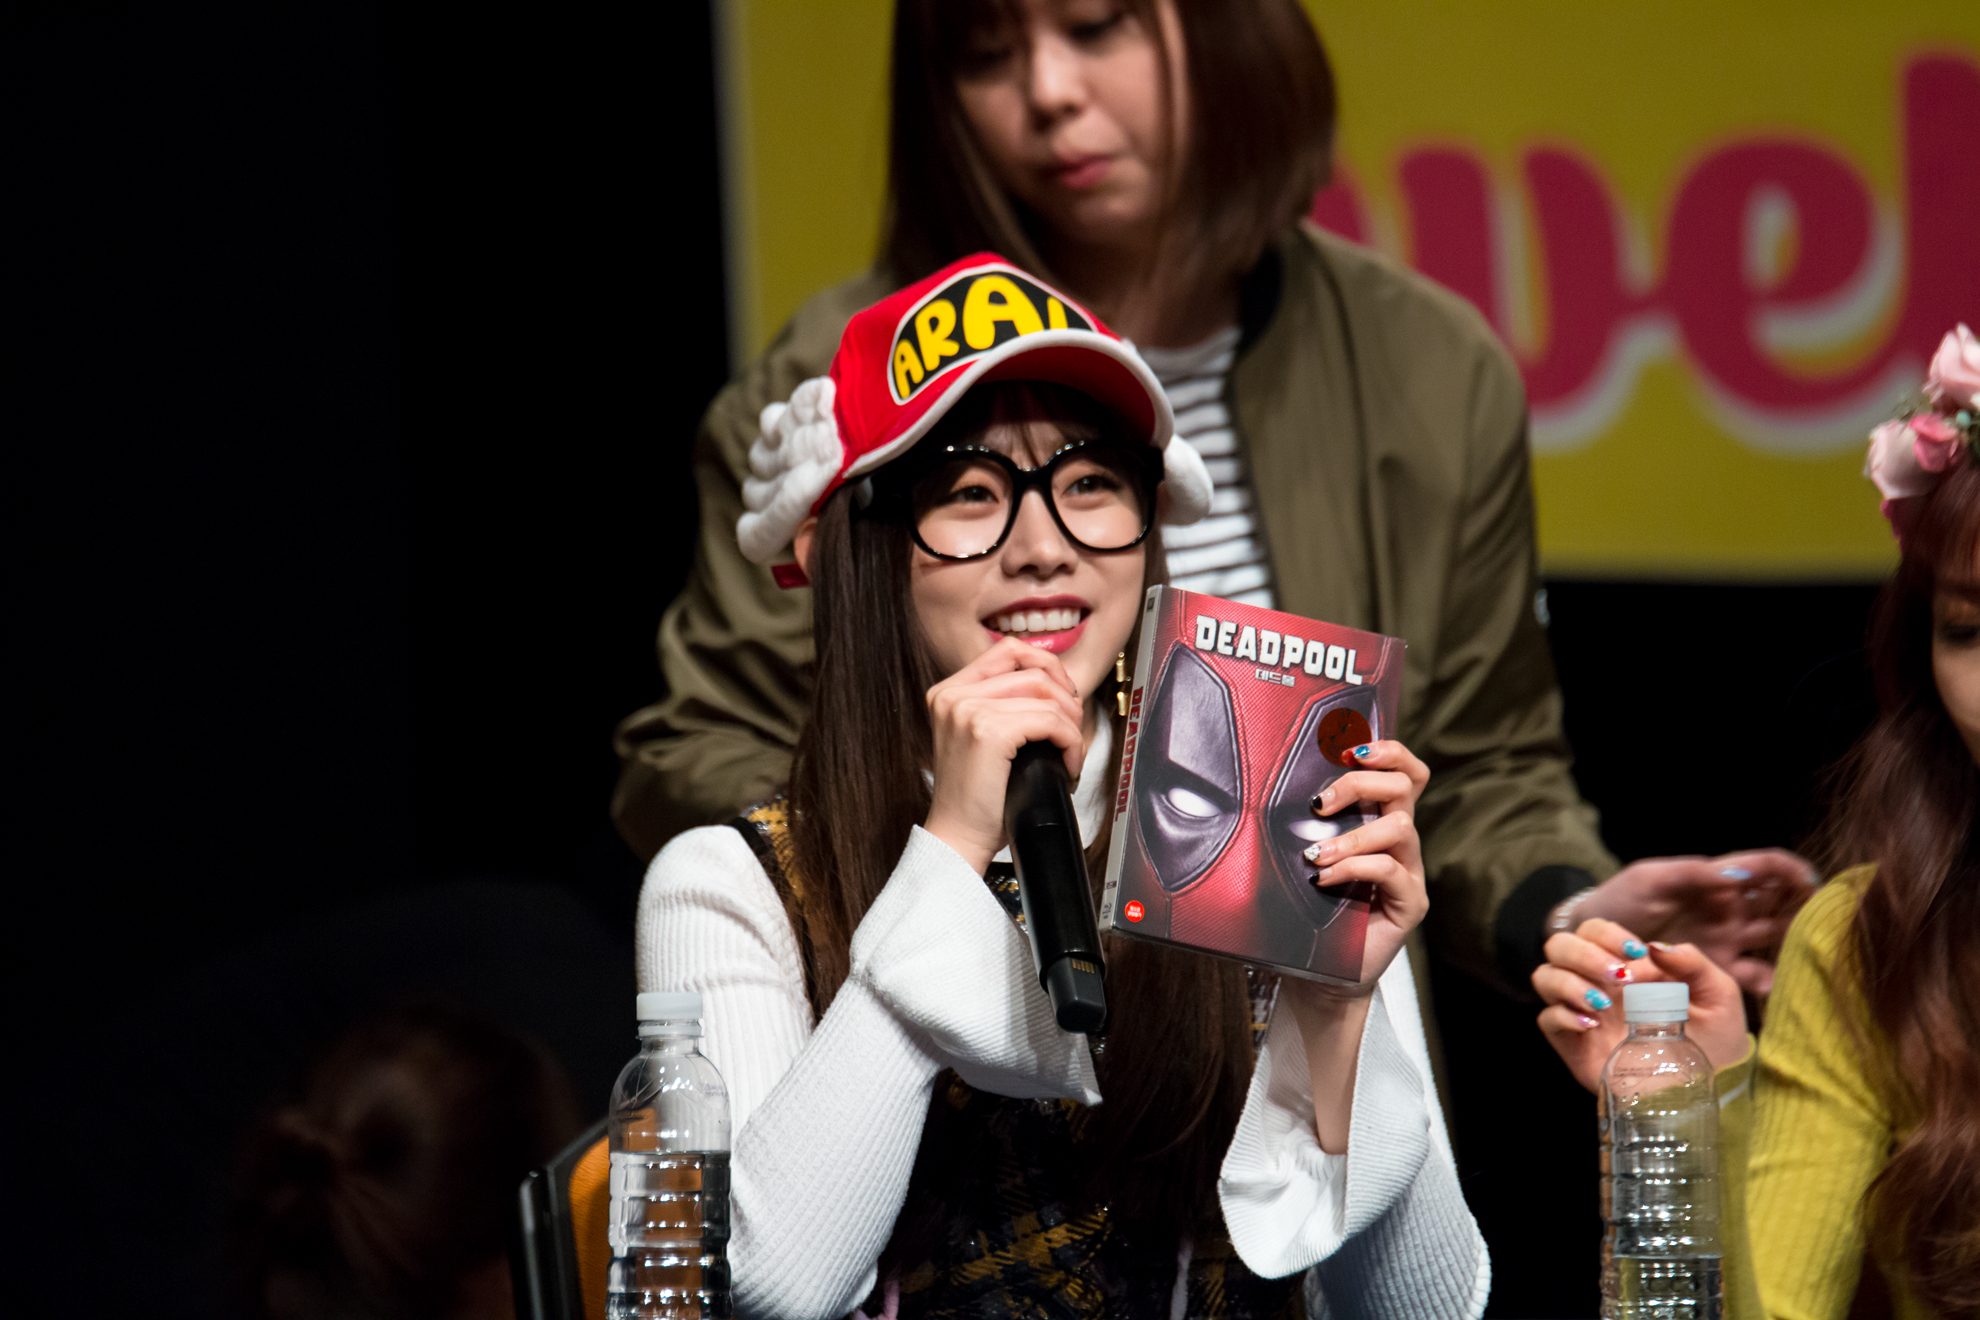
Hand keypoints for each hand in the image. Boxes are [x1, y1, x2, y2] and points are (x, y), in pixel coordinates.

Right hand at [923, 636, 1084, 873]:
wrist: (957, 837)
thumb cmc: (975, 799)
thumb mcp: (980, 739)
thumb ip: (1003, 707)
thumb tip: (1059, 690)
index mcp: (948, 692)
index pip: (1008, 651)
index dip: (1047, 666)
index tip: (1064, 695)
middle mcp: (953, 695)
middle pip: (1032, 670)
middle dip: (1066, 698)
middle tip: (1073, 730)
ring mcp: (968, 710)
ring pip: (1046, 695)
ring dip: (1071, 724)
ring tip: (1070, 751)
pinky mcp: (988, 732)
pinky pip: (1050, 721)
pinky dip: (1070, 742)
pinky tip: (1067, 763)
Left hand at [1294, 739, 1430, 996]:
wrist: (1317, 973)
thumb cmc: (1304, 910)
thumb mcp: (1297, 856)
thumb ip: (1299, 824)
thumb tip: (1254, 782)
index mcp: (1378, 820)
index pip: (1403, 771)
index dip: (1387, 751)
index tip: (1347, 750)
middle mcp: (1399, 841)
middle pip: (1405, 785)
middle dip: (1360, 783)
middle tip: (1321, 803)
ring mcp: (1408, 871)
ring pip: (1400, 827)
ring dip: (1352, 835)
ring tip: (1315, 855)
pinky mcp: (1410, 903)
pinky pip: (1390, 870)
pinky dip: (1354, 868)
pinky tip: (1323, 880)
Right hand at [1532, 918, 1749, 1092]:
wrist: (1711, 1087)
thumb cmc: (1715, 1038)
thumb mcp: (1719, 995)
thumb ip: (1693, 963)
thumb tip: (1653, 947)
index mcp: (1626, 967)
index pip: (1593, 931)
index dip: (1605, 934)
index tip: (1634, 952)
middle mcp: (1597, 984)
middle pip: (1559, 946)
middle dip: (1583, 954)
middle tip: (1617, 977)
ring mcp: (1582, 1013)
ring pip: (1545, 977)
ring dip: (1569, 983)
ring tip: (1604, 1005)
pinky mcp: (1574, 1045)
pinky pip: (1546, 1020)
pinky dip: (1563, 1016)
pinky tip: (1592, 1026)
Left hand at [1555, 849, 1817, 995]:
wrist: (1595, 940)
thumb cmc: (1620, 900)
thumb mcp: (1650, 879)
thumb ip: (1692, 874)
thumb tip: (1738, 873)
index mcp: (1717, 881)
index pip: (1765, 868)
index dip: (1792, 870)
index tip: (1815, 881)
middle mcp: (1730, 910)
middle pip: (1782, 904)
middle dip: (1808, 908)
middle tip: (1833, 921)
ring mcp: (1727, 941)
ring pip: (1776, 939)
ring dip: (1798, 944)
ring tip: (1818, 956)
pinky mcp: (1716, 971)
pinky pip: (1753, 975)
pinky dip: (1769, 980)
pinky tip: (1777, 987)